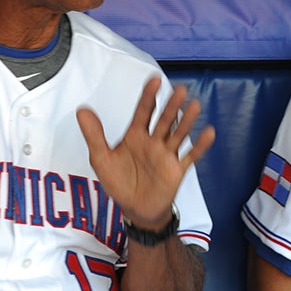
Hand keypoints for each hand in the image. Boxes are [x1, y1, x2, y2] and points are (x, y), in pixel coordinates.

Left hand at [77, 77, 214, 228]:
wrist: (134, 209)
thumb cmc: (119, 182)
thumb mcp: (101, 158)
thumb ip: (94, 135)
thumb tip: (82, 110)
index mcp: (135, 136)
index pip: (143, 112)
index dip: (148, 97)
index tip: (154, 80)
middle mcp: (153, 142)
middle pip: (164, 120)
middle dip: (171, 105)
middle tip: (180, 90)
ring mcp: (166, 155)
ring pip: (178, 135)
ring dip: (187, 121)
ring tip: (195, 106)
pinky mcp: (176, 170)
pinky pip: (190, 156)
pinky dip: (199, 146)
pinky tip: (209, 132)